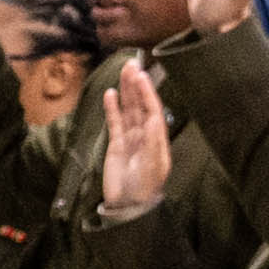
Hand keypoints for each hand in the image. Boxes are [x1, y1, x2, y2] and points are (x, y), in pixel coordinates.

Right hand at [98, 59, 171, 218]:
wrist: (128, 205)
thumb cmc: (145, 188)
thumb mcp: (154, 166)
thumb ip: (154, 142)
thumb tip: (155, 118)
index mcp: (157, 138)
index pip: (152, 109)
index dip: (147, 92)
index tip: (142, 75)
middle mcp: (145, 135)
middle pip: (140, 105)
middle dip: (137, 85)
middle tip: (132, 63)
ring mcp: (130, 138)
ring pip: (128, 110)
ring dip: (126, 91)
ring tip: (124, 71)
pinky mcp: (116, 144)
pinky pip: (115, 122)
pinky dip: (112, 108)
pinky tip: (111, 94)